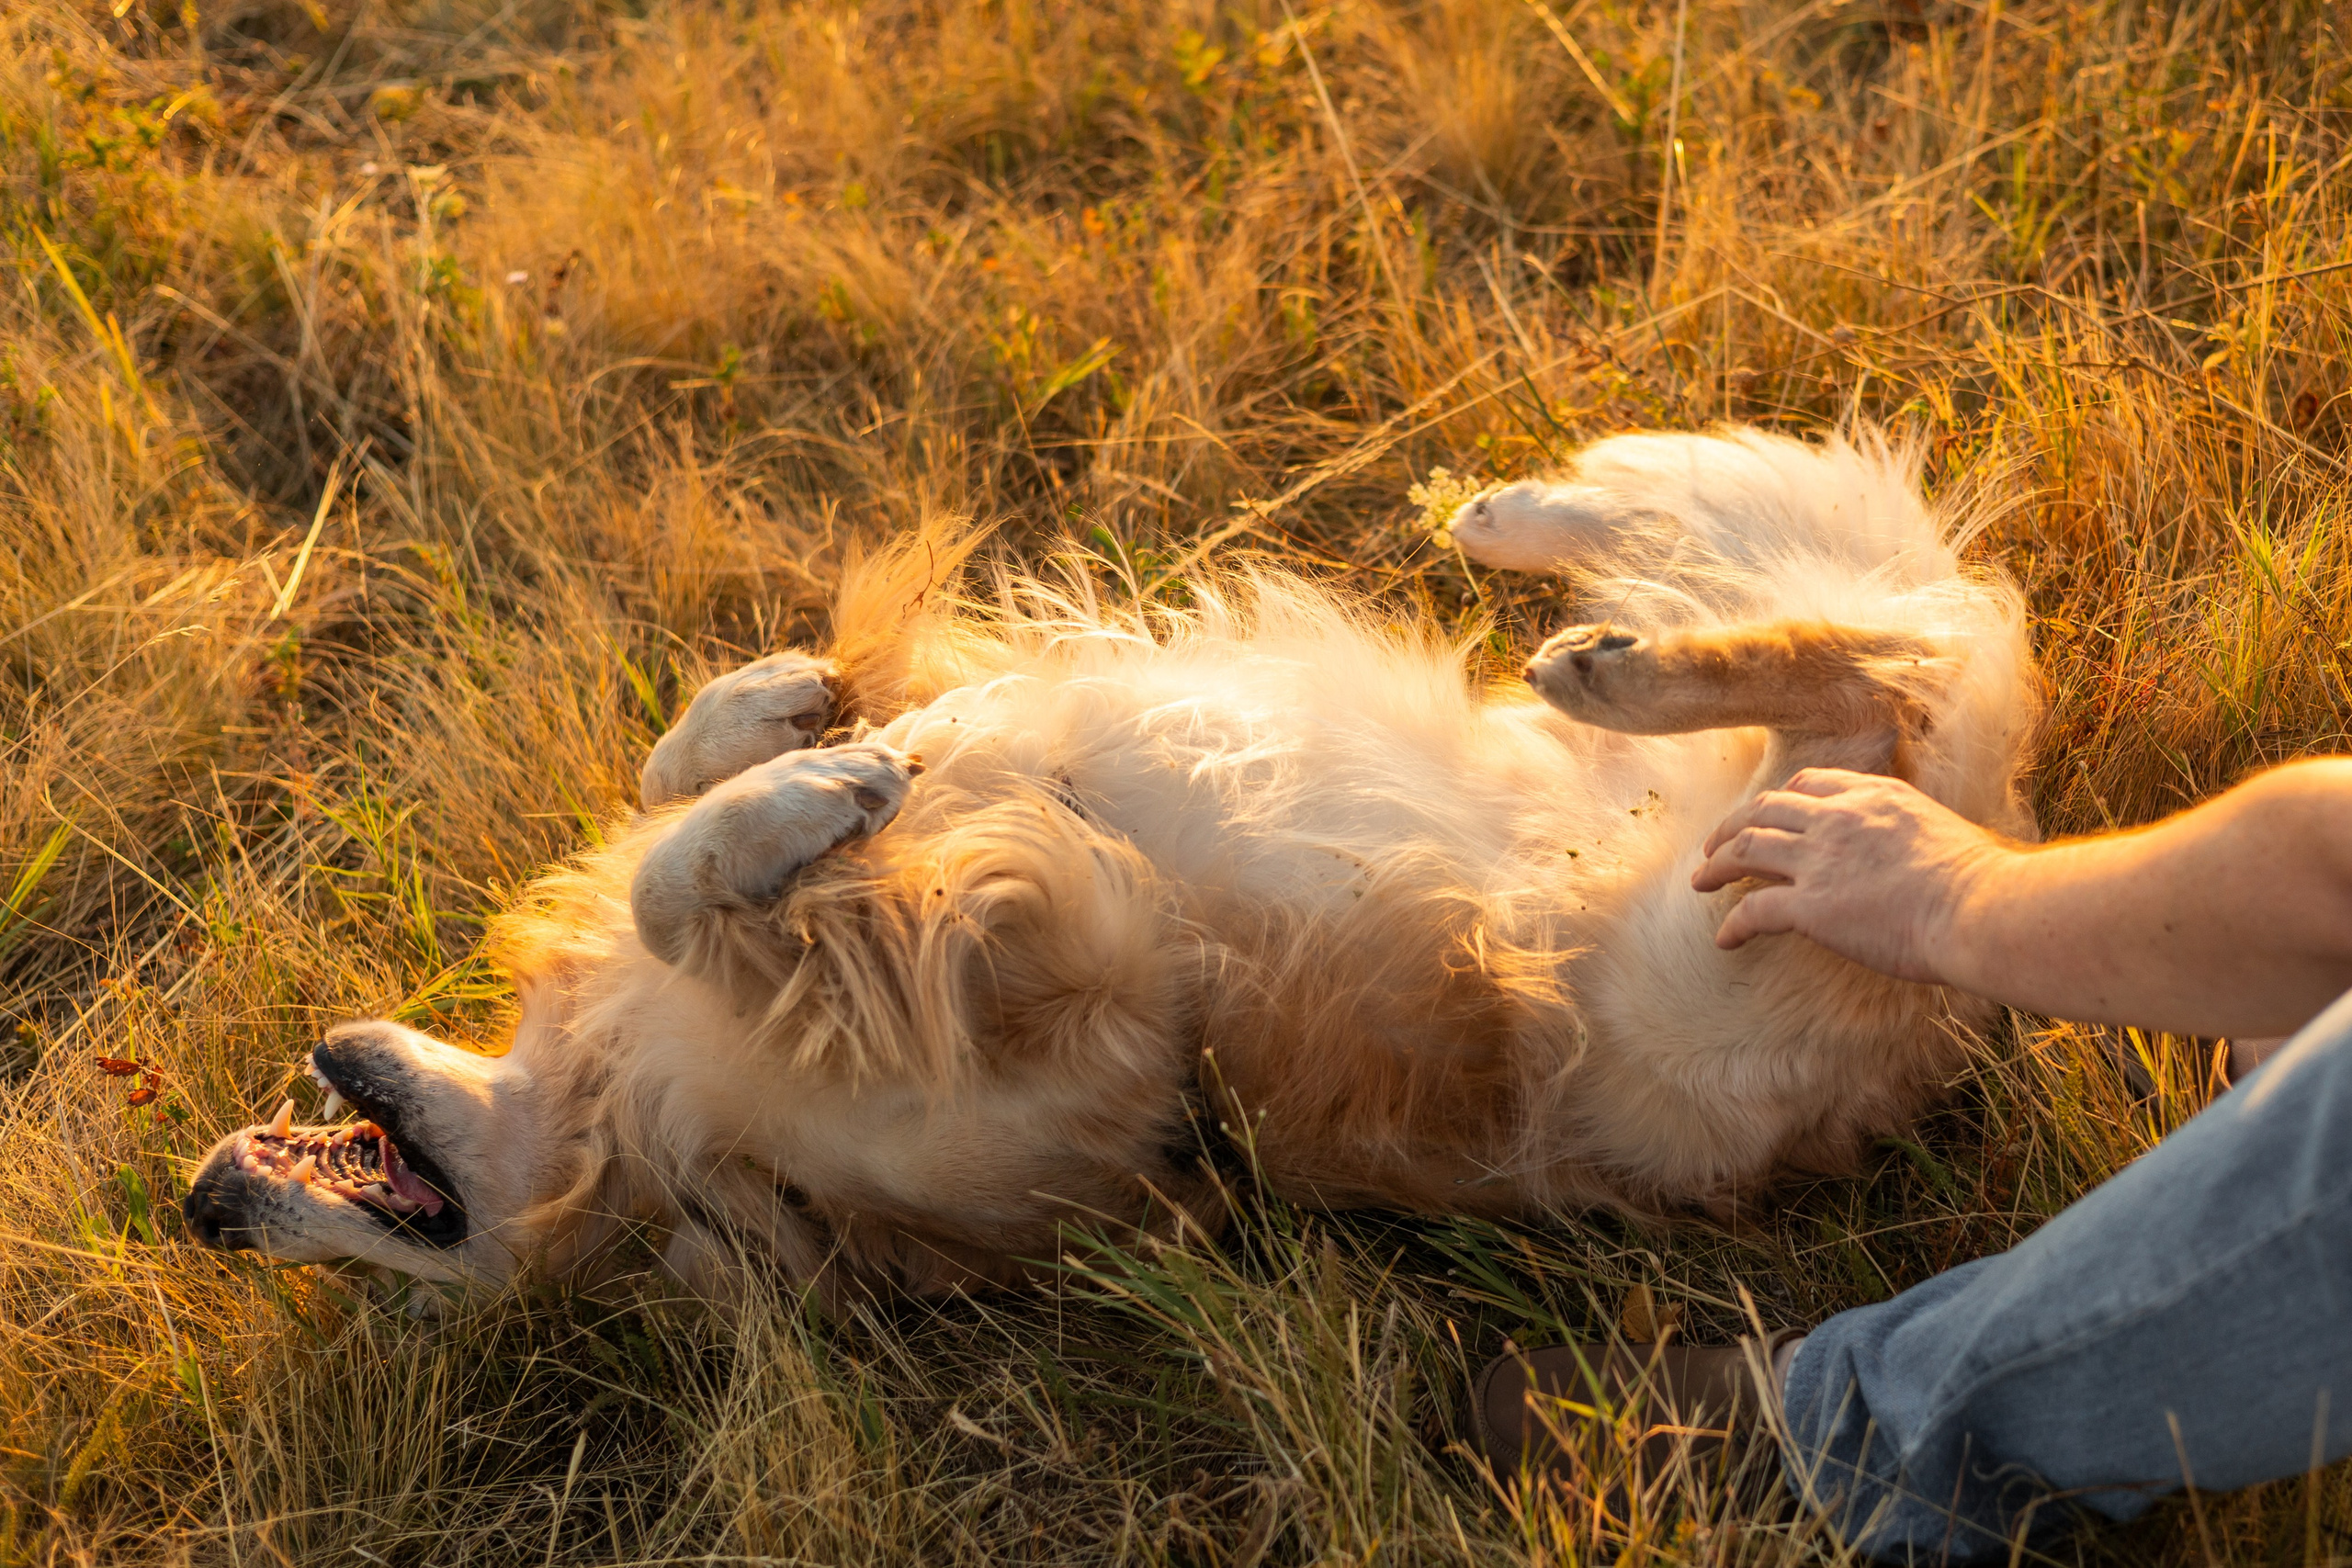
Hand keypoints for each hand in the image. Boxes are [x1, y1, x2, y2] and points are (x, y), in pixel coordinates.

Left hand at [1691, 769, 2014, 983]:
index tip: (1767, 816)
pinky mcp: (1812, 906)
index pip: (1810, 782)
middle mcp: (1839, 818)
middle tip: (1715, 845)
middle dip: (1733, 825)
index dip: (1780, 799)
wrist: (1981, 908)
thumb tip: (1915, 854)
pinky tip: (1725, 939)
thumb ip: (1910, 832)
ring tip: (1700, 880)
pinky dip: (1733, 923)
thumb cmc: (1982, 882)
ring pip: (1746, 848)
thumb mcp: (1943, 831)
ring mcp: (1820, 860)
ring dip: (1717, 863)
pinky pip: (1754, 909)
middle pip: (1765, 808)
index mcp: (1873, 796)